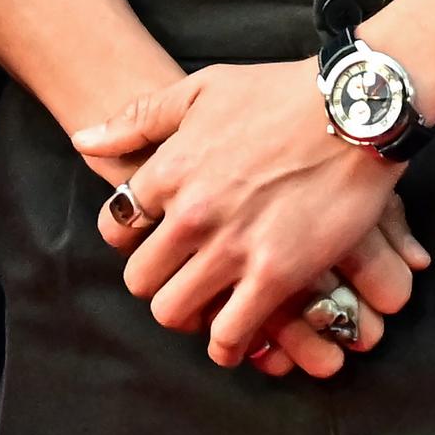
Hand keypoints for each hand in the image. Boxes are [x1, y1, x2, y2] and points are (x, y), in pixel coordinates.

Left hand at [72, 59, 406, 368]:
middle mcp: (191, 214)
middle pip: (140, 280)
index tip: (152, 239)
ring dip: (188, 315)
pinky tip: (237, 334)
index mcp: (169, 169)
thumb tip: (83, 141)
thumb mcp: (200, 90)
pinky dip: (228, 344)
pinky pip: (230, 335)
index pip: (116, 228)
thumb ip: (138, 120)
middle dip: (156, 281)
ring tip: (206, 307)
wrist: (351, 111)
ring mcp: (231, 248)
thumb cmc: (276, 94)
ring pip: (175, 313)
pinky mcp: (275, 276)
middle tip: (180, 276)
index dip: (130, 239)